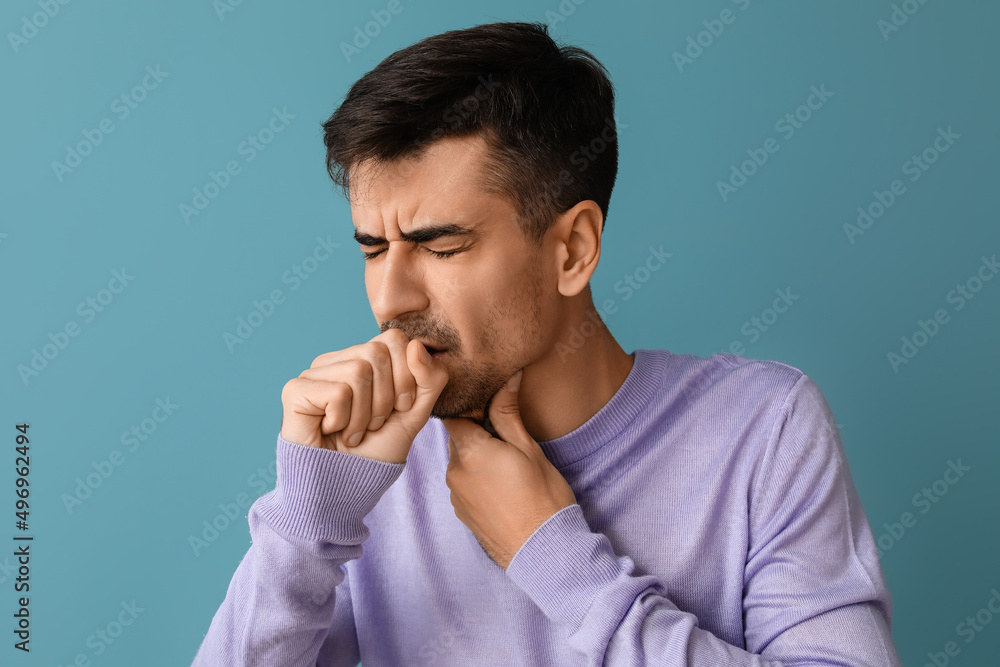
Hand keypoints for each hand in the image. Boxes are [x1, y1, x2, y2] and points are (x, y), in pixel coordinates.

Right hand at [280, 329, 448, 463]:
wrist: (344, 488)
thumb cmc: (376, 451)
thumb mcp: (415, 413)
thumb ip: (429, 378)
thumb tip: (416, 344)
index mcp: (364, 359)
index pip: (395, 339)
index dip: (407, 377)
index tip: (398, 408)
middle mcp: (337, 360)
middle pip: (377, 352)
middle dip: (386, 398)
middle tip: (373, 425)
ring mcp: (314, 373)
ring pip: (359, 371)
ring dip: (364, 414)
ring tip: (353, 432)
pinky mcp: (295, 390)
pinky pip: (338, 392)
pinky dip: (343, 420)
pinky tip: (332, 432)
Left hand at [440, 370, 577, 568]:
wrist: (544, 552)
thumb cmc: (543, 498)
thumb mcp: (529, 449)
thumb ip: (509, 413)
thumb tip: (507, 376)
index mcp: (469, 451)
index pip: (453, 415)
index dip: (468, 407)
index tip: (488, 406)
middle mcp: (454, 473)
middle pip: (458, 439)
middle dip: (478, 434)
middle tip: (506, 435)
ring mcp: (456, 495)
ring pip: (462, 463)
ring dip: (478, 458)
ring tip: (508, 465)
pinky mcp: (462, 513)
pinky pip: (464, 485)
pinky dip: (478, 480)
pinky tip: (503, 487)